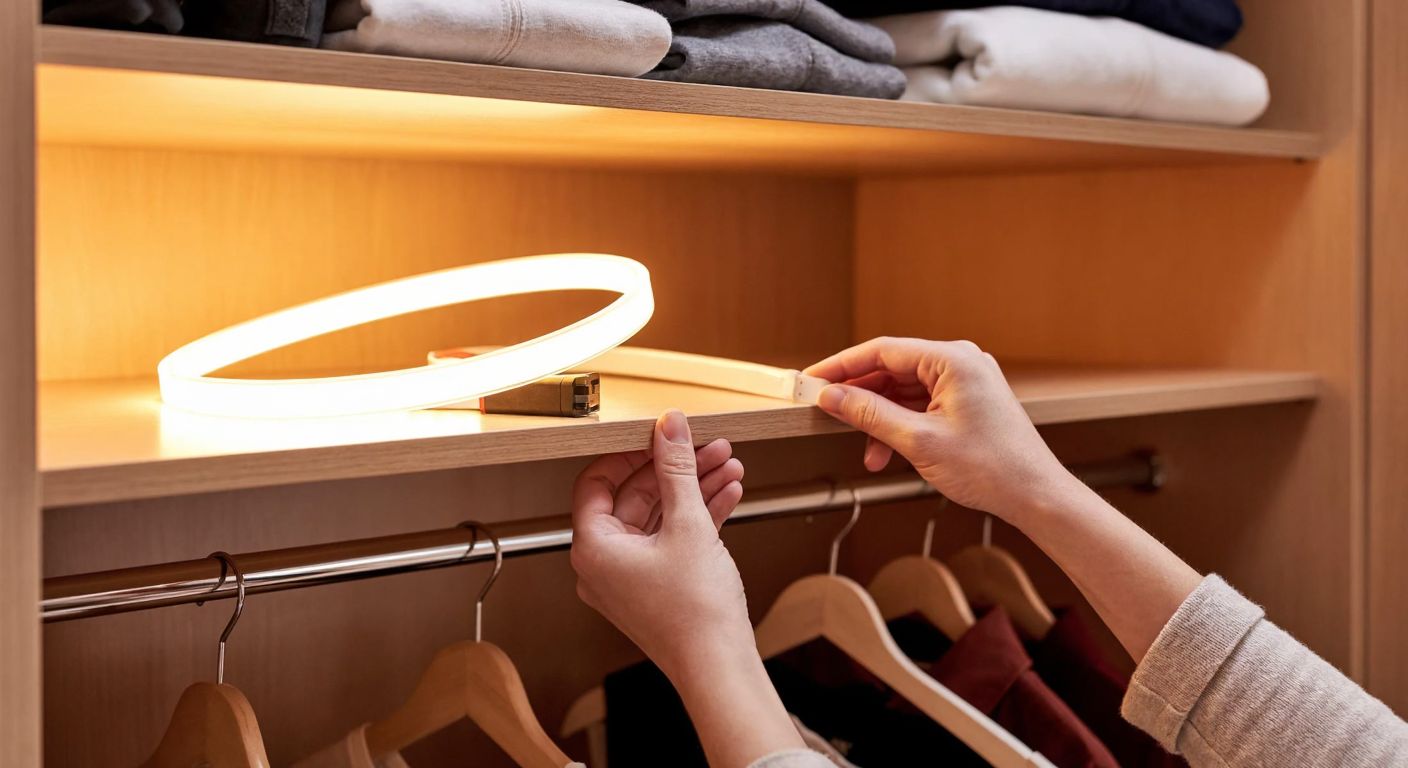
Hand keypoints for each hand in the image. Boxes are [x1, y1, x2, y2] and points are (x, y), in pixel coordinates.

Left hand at [570, 410, 751, 675]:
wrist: (719, 667)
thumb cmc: (694, 614)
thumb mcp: (687, 524)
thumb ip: (677, 469)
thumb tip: (668, 428)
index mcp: (593, 547)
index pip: (597, 481)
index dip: (631, 452)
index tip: (659, 435)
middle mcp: (604, 564)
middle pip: (635, 496)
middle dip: (678, 469)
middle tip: (708, 447)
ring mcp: (630, 577)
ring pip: (659, 517)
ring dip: (694, 489)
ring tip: (727, 467)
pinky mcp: (656, 586)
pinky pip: (670, 540)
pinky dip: (697, 517)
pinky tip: (727, 496)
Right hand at [806, 337, 1073, 522]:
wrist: (1035, 495)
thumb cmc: (990, 467)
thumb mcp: (918, 441)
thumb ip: (869, 414)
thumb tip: (831, 397)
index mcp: (952, 360)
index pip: (881, 351)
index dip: (841, 366)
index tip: (811, 380)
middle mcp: (960, 362)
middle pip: (891, 369)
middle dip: (859, 397)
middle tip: (827, 413)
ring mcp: (966, 382)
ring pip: (904, 391)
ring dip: (880, 418)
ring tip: (866, 451)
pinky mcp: (968, 402)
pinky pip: (921, 404)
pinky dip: (900, 425)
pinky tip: (887, 452)